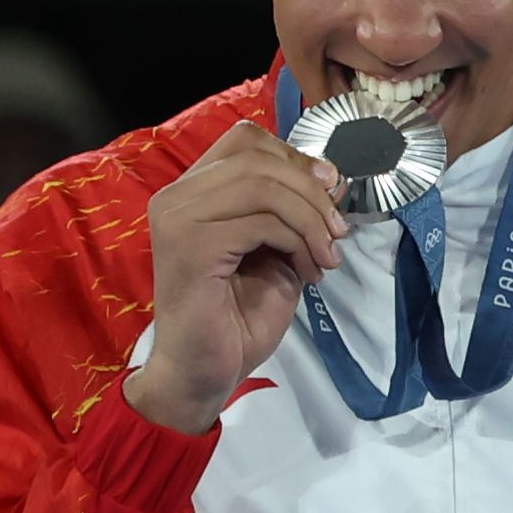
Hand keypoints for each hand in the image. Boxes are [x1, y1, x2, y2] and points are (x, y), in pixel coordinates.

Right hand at [125, 120, 347, 433]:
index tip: (329, 192)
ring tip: (326, 257)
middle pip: (259, 158)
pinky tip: (308, 273)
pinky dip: (298, 242)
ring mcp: (178, 218)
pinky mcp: (190, 246)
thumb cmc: (235, 318)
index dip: (294, 158)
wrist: (204, 373)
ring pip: (263, 186)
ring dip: (309, 220)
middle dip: (311, 192)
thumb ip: (295, 212)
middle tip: (337, 232)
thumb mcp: (278, 251)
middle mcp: (176, 196)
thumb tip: (334, 175)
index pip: (246, 140)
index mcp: (192, 191)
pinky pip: (261, 222)